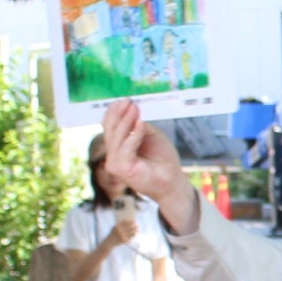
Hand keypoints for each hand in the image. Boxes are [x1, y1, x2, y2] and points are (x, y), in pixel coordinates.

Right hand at [102, 100, 200, 233]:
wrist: (172, 181)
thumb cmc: (162, 160)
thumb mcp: (151, 135)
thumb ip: (138, 125)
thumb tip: (130, 109)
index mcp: (117, 146)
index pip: (109, 126)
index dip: (114, 112)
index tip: (125, 99)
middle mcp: (113, 155)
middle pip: (110, 130)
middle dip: (119, 114)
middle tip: (129, 101)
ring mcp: (115, 163)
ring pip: (116, 138)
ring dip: (125, 121)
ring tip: (134, 109)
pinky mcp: (122, 170)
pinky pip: (125, 149)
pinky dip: (133, 135)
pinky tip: (140, 124)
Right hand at [111, 217, 138, 246]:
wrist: (109, 242)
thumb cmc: (112, 234)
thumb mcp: (114, 228)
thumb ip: (119, 224)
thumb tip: (128, 221)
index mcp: (117, 226)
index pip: (125, 222)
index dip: (130, 221)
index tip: (134, 220)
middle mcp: (119, 231)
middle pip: (129, 227)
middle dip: (134, 225)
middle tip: (137, 225)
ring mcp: (122, 236)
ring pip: (131, 232)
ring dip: (135, 230)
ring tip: (137, 229)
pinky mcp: (124, 240)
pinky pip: (130, 237)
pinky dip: (133, 235)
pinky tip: (135, 233)